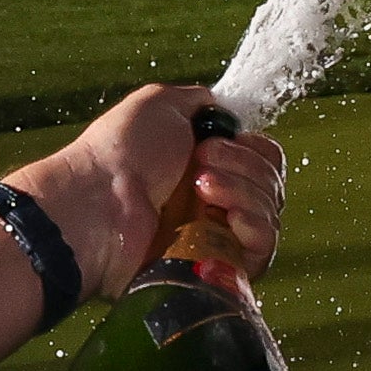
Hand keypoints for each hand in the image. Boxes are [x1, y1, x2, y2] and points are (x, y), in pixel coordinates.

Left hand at [0, 84, 287, 293]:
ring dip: (242, 189)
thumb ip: (202, 104)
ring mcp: (220, 234)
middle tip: (200, 163)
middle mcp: (217, 200)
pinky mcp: (222, 266)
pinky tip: (228, 216)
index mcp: (207, 165)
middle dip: (244, 163)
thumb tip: (229, 114)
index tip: (221, 141)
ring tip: (201, 188)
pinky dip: (254, 223)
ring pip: (270, 209)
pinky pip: (264, 245)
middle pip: (271, 180)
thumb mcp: (160, 104)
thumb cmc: (123, 152)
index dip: (253, 147)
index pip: (263, 157)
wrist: (99, 204)